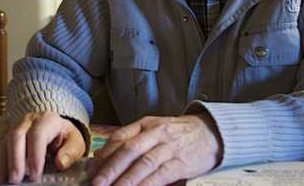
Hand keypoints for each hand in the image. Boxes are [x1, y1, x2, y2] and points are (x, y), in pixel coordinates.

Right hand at [0, 111, 86, 184]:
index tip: (35, 177)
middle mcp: (28, 121)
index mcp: (47, 120)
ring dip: (0, 165)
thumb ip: (70, 152)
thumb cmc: (66, 138)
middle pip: (16, 136)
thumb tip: (60, 163)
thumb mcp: (75, 143)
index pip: (38, 135)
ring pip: (3, 143)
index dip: (35, 155)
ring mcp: (16, 129)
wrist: (59, 129)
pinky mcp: (7, 139)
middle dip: (14, 160)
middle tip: (15, 181)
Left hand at [87, 113, 221, 185]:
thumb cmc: (178, 134)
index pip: (119, 138)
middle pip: (128, 150)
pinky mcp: (182, 162)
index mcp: (146, 124)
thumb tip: (103, 156)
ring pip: (143, 163)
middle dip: (110, 169)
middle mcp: (156, 133)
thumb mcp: (154, 130)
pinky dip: (146, 185)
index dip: (104, 155)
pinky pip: (161, 175)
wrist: (211, 132)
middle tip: (96, 183)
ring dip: (126, 180)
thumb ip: (131, 141)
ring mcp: (169, 147)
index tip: (92, 171)